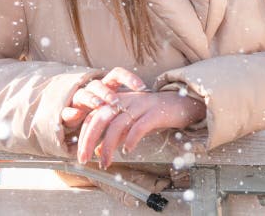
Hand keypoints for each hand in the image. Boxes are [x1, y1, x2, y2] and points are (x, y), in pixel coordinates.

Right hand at [62, 67, 145, 136]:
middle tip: (116, 101)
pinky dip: (70, 113)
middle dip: (108, 92)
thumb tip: (152, 101)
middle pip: (99, 84)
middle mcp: (93, 89)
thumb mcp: (118, 107)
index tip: (142, 87)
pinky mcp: (67, 112)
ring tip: (99, 105)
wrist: (79, 117)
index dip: (129, 78)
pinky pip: (66, 110)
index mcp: (107, 85)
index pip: (117, 74)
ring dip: (92, 99)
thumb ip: (131, 104)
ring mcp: (78, 99)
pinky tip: (76, 115)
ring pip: (83, 94)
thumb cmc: (106, 111)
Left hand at [77, 91, 205, 168]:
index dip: (84, 135)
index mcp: (119, 101)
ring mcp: (141, 105)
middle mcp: (127, 101)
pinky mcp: (155, 113)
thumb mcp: (131, 123)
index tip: (81, 154)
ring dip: (108, 146)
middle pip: (100, 119)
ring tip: (106, 162)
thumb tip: (98, 150)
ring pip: (117, 125)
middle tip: (85, 160)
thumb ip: (115, 135)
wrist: (183, 103)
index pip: (94, 116)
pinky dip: (130, 140)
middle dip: (89, 140)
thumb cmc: (155, 114)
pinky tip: (127, 151)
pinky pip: (138, 127)